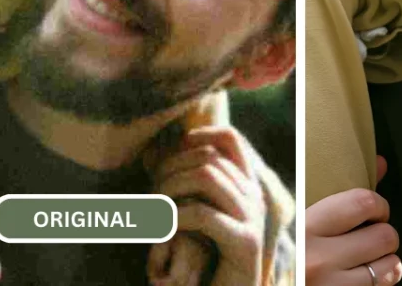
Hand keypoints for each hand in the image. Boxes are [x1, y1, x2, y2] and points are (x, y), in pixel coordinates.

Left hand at [154, 127, 265, 285]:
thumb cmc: (204, 264)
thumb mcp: (194, 219)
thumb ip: (186, 189)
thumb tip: (153, 154)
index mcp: (246, 187)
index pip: (229, 138)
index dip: (196, 137)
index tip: (165, 159)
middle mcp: (254, 197)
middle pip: (208, 157)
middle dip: (169, 170)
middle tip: (147, 196)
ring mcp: (253, 218)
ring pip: (206, 177)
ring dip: (169, 189)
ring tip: (151, 211)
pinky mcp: (245, 243)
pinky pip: (203, 215)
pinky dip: (173, 218)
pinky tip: (159, 231)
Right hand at [305, 156, 401, 285]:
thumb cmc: (281, 255)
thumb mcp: (299, 221)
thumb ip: (339, 193)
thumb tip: (381, 162)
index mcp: (303, 230)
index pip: (362, 203)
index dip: (378, 205)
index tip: (375, 210)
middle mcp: (317, 260)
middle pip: (383, 236)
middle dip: (384, 234)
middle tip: (372, 236)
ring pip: (390, 266)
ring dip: (387, 262)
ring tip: (370, 259)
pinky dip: (382, 282)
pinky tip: (364, 278)